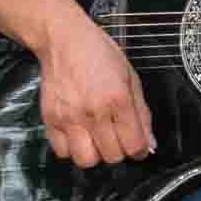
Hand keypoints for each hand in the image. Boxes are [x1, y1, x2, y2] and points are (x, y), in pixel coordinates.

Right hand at [39, 9, 154, 168]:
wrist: (63, 40)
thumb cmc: (99, 54)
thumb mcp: (131, 77)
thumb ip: (142, 113)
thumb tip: (149, 143)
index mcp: (117, 100)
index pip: (134, 145)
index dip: (140, 150)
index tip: (138, 145)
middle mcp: (93, 112)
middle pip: (112, 157)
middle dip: (119, 151)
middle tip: (116, 137)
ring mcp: (69, 118)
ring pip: (86, 160)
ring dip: (95, 154)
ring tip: (96, 139)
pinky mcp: (50, 120)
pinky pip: (62, 152)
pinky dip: (71, 148)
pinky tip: (78, 133)